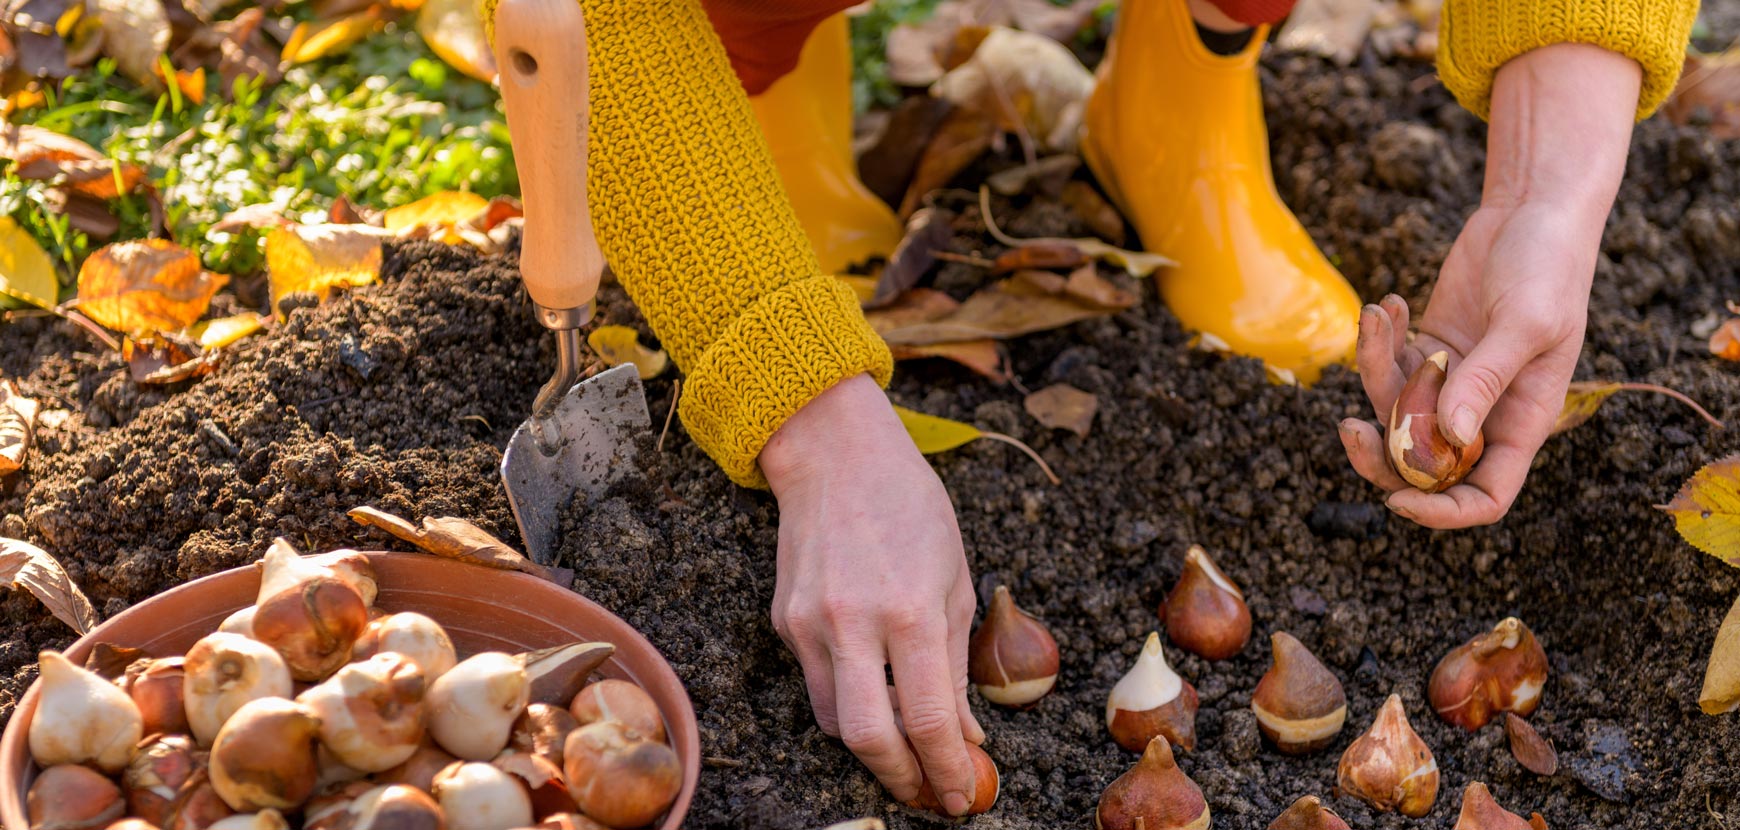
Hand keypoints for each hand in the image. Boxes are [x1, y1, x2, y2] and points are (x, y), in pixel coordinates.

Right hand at [761, 374, 985, 814]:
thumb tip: (965, 735)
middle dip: (902, 779)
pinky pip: (817, 685)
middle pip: (869, 738)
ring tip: (906, 749)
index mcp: (911, 609)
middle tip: (929, 793)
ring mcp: (810, 624)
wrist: (834, 454)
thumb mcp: (956, 578)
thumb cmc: (910, 506)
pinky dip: (848, 702)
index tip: (963, 795)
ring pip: (835, 721)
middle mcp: (854, 622)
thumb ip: (957, 663)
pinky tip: (872, 690)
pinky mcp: (783, 621)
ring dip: (873, 746)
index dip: (948, 768)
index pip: (929, 718)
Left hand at [1340, 44, 1641, 527]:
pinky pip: (1387, 366)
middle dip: (1380, 455)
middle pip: (1423, 467)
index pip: (1484, 496)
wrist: (1532, 213)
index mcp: (1521, 423)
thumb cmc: (1547, 265)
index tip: (1397, 502)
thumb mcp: (1525, 321)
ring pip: (1393, 411)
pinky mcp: (1425, 351)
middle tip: (1348, 427)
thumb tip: (1449, 434)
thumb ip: (1486, 378)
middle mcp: (1483, 413)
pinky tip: (1388, 304)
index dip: (1443, 512)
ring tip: (1380, 315)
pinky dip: (1377, 341)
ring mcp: (1450, 383)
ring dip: (1373, 371)